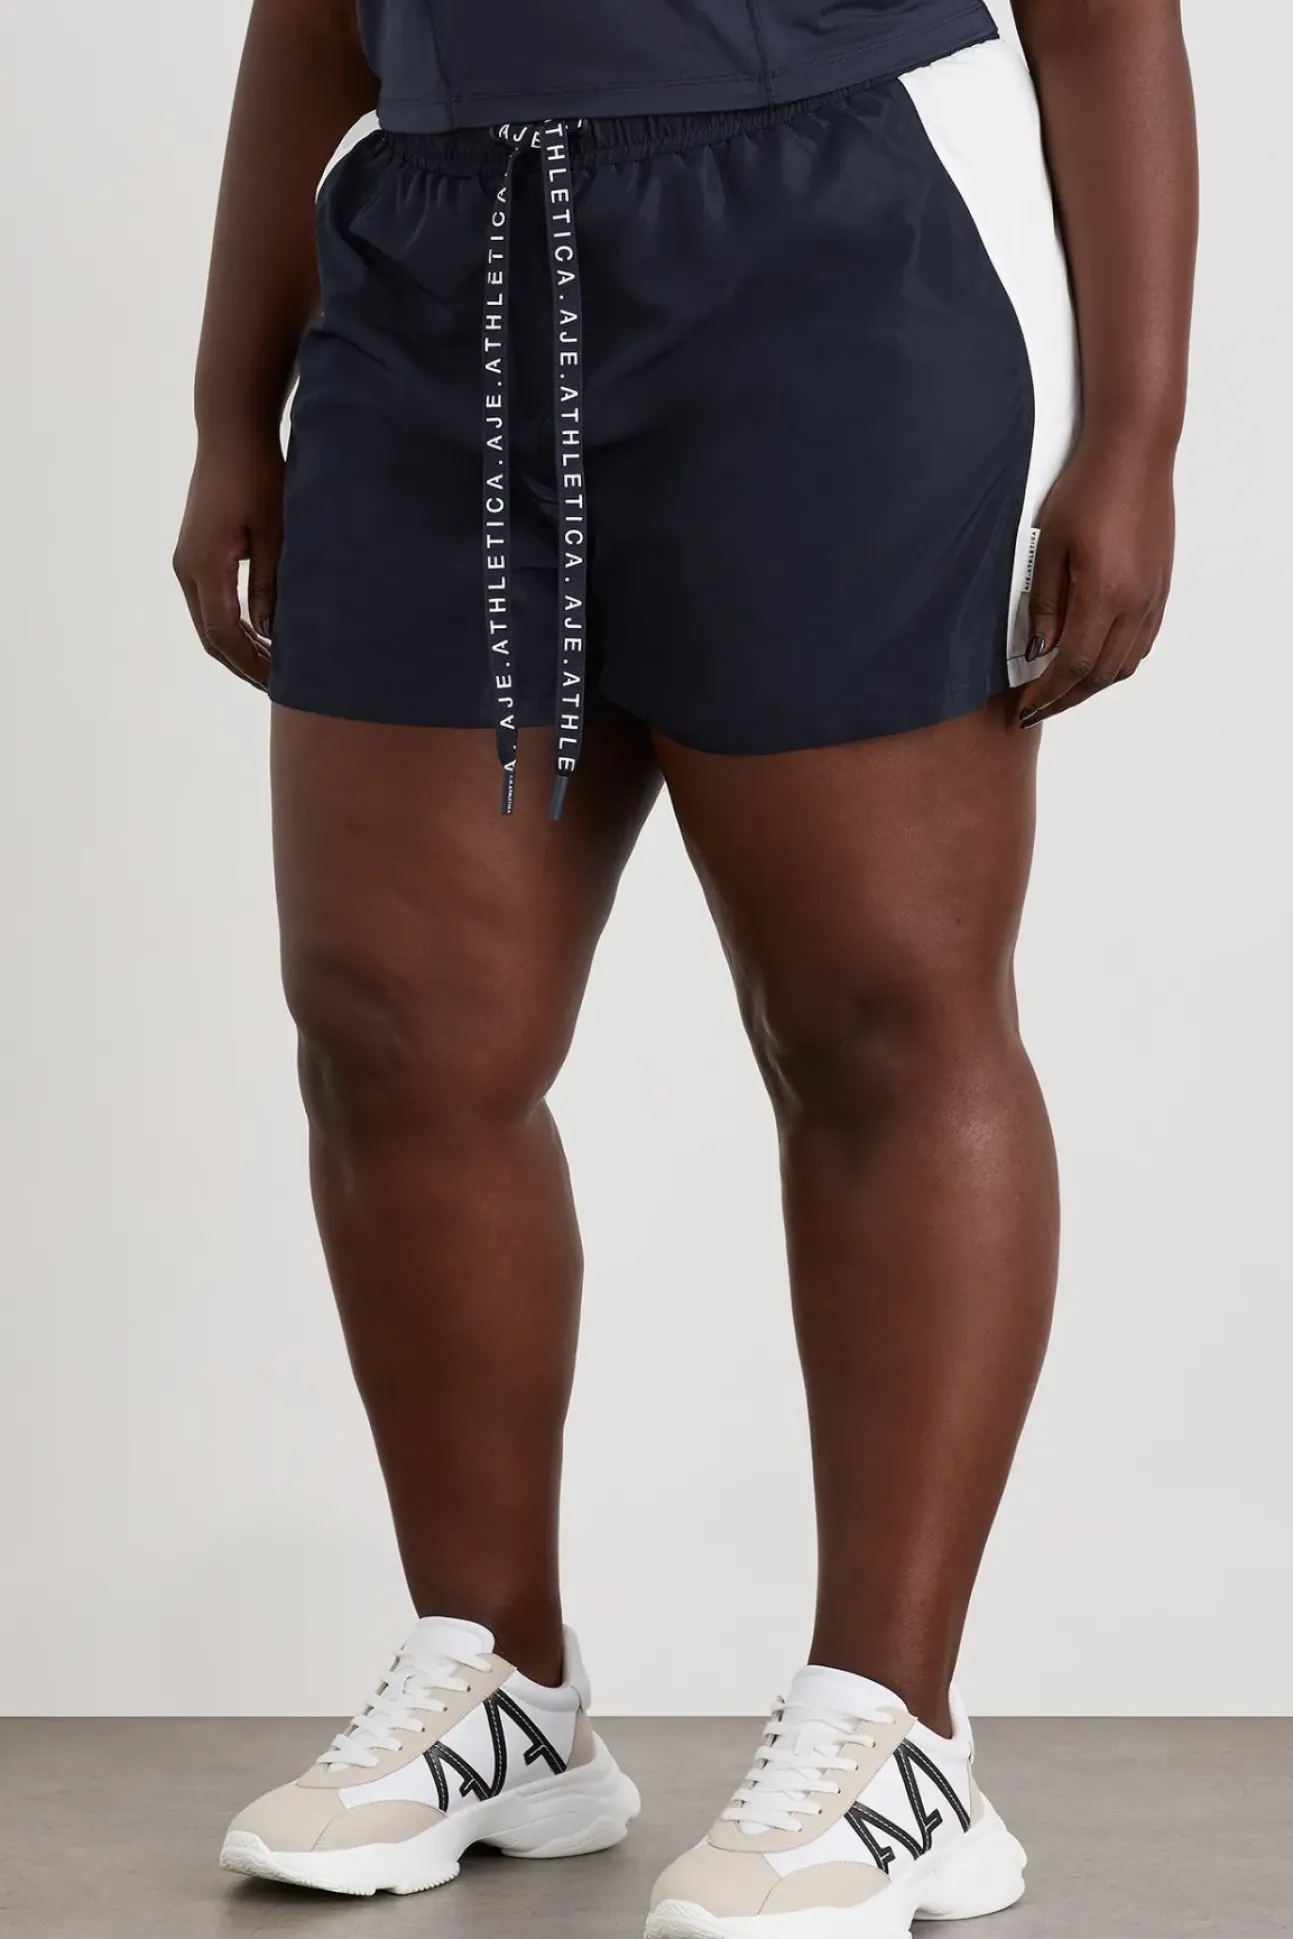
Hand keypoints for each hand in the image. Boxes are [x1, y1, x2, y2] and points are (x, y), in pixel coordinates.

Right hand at [173, 427, 283, 689]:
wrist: (230, 433)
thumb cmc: (260, 477)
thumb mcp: (276, 534)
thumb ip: (272, 586)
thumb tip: (273, 635)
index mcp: (205, 566)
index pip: (225, 634)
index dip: (251, 664)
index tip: (280, 683)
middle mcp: (187, 568)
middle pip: (211, 636)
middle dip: (243, 665)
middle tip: (278, 687)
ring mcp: (186, 561)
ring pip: (208, 622)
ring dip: (237, 647)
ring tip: (272, 667)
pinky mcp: (194, 553)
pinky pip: (209, 603)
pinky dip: (231, 626)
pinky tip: (260, 635)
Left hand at [1018, 431, 1175, 726]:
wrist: (1133, 453)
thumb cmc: (1086, 490)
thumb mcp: (1049, 546)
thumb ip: (1046, 604)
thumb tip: (1040, 650)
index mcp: (1105, 595)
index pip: (1073, 666)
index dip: (1047, 694)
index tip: (1024, 707)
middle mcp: (1135, 603)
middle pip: (1100, 674)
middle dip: (1066, 699)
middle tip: (1036, 710)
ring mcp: (1152, 597)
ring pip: (1124, 664)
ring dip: (1091, 686)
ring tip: (1061, 692)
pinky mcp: (1160, 588)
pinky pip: (1141, 643)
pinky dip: (1115, 664)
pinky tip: (1093, 663)